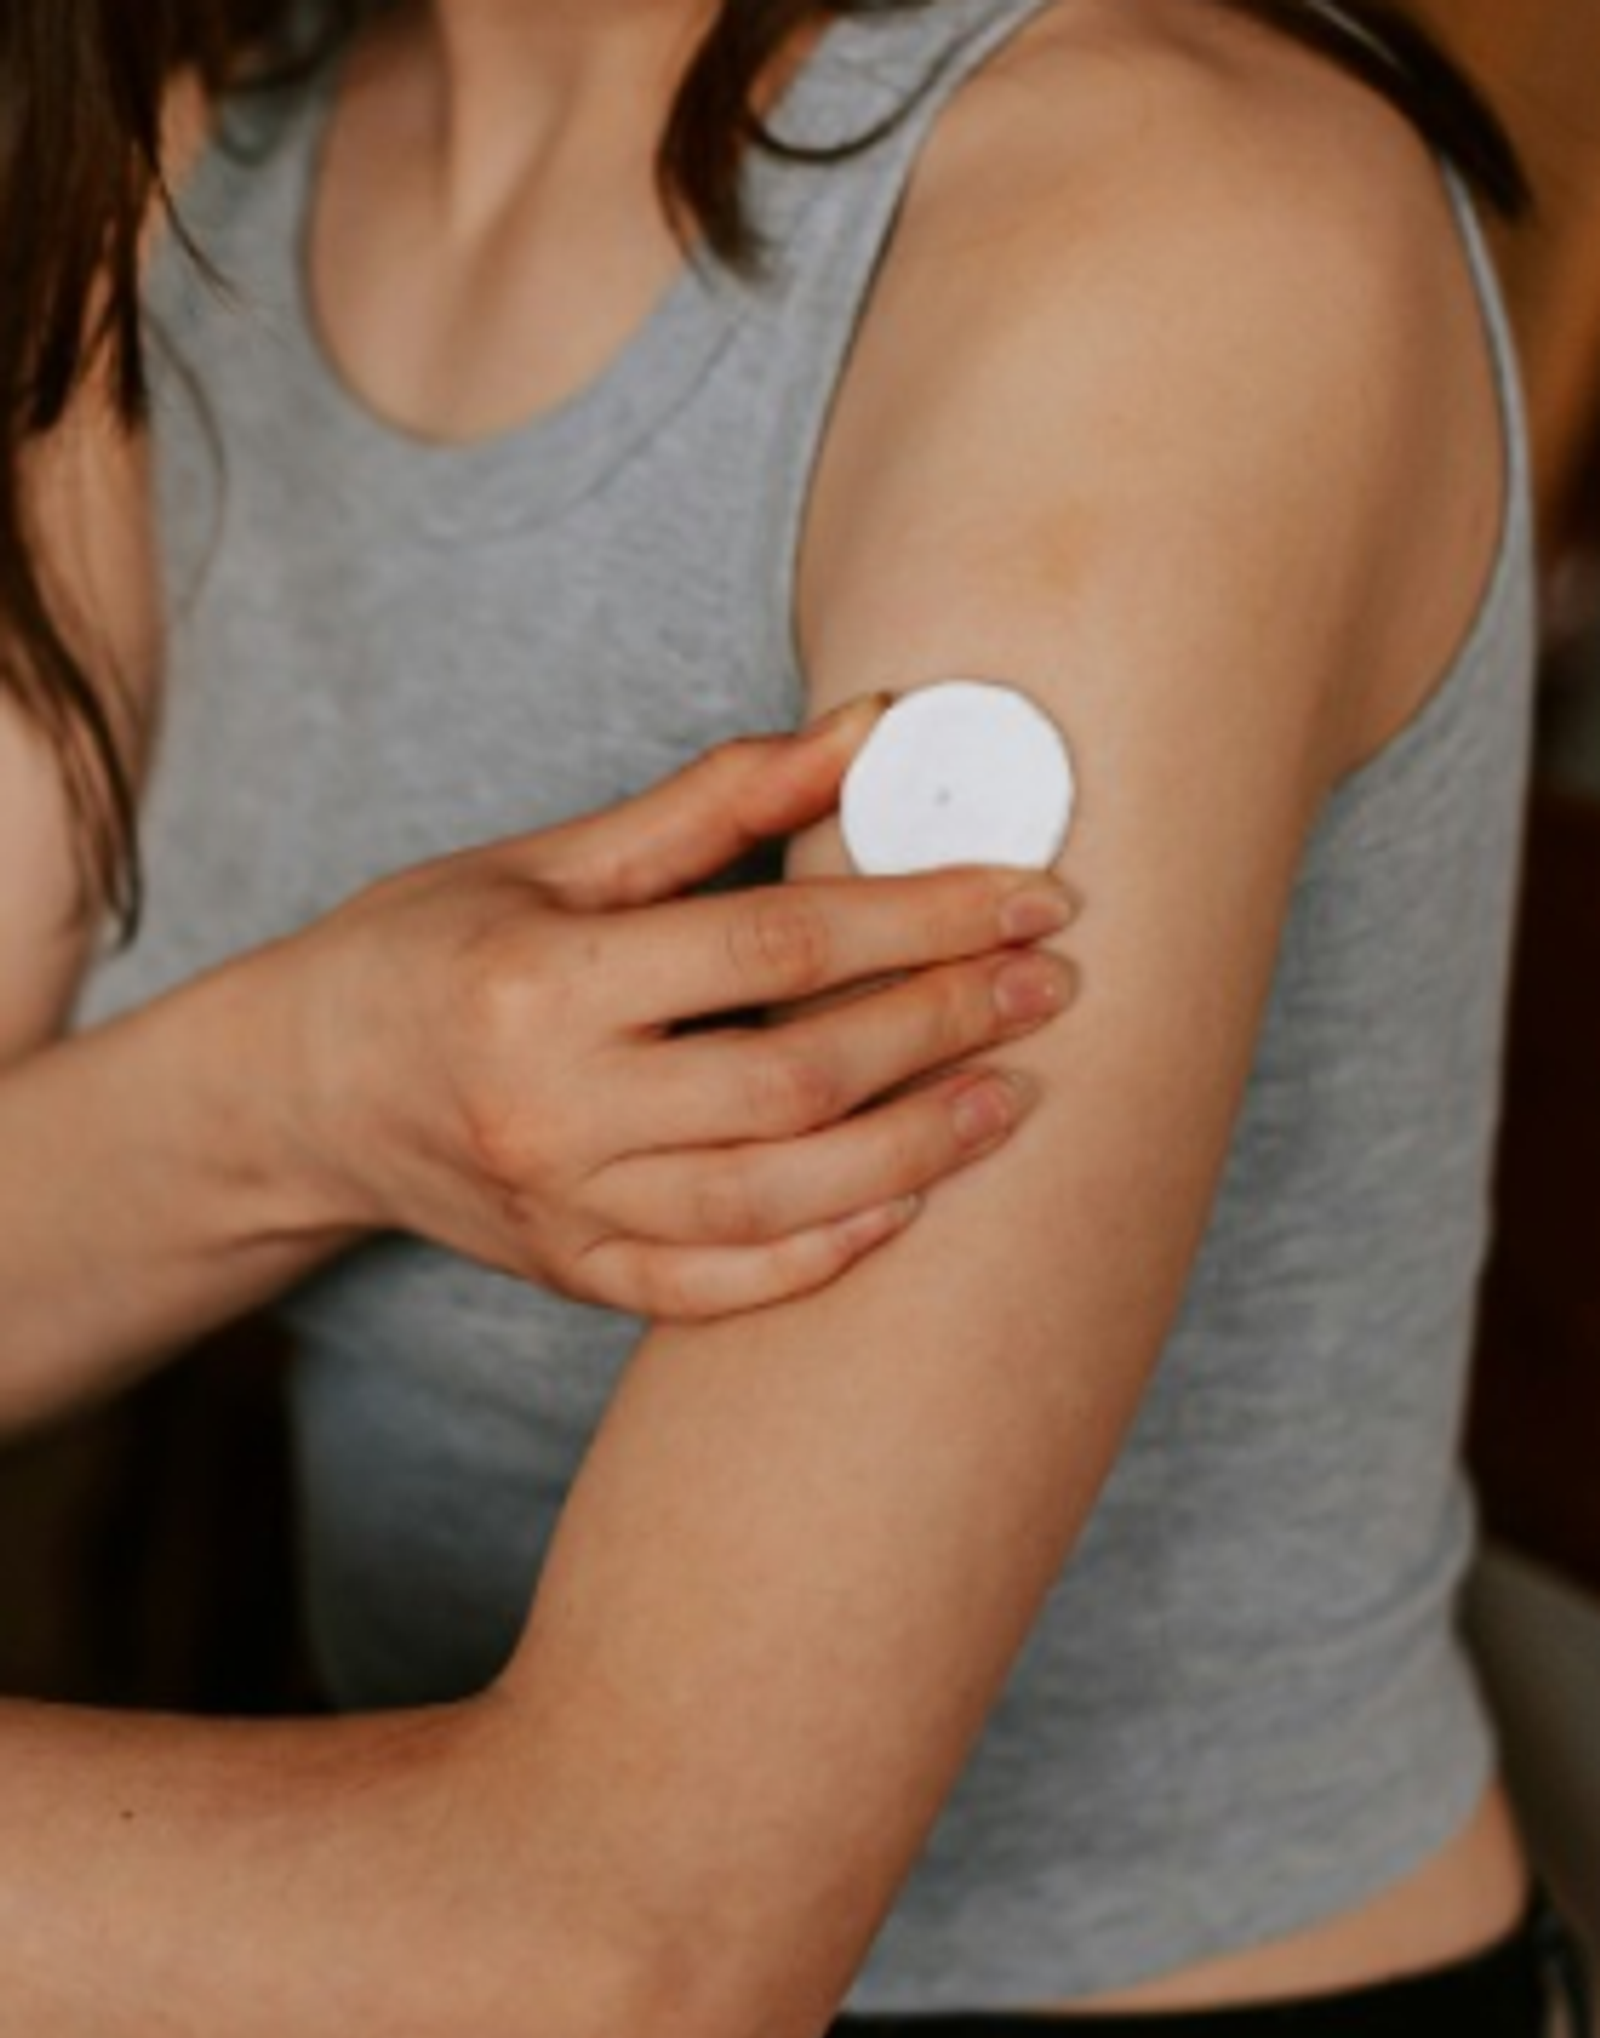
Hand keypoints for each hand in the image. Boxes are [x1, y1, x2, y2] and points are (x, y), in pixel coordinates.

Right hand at [275, 700, 1080, 1317]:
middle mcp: (552, 1110)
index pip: (776, 947)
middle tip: (1047, 988)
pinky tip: (908, 1205)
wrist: (304, 1092)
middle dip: (941, 1030)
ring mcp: (563, 1209)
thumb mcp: (548, 857)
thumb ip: (712, 803)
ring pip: (774, 1200)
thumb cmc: (426, 951)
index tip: (1033, 897)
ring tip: (1012, 1098)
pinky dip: (821, 1252)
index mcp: (543, 983)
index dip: (921, 917)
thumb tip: (869, 730)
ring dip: (915, 1153)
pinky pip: (717, 1286)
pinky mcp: (575, 1273)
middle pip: (795, 1081)